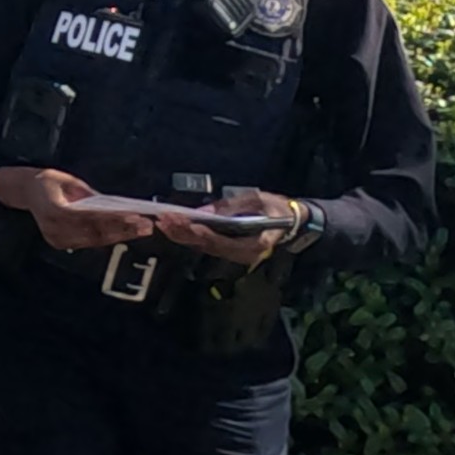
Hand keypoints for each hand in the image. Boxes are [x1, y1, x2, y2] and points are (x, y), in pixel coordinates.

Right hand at [0, 167, 154, 250]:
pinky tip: (124, 232)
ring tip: (141, 229)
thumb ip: (88, 194)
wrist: (25, 190)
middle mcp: (53, 228)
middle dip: (123, 229)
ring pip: (94, 240)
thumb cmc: (48, 182)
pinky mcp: (59, 243)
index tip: (134, 215)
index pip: (89, 216)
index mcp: (54, 208)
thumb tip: (112, 203)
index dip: (113, 218)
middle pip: (95, 231)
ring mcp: (56, 238)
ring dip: (119, 235)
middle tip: (145, 225)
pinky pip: (88, 242)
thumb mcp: (68, 180)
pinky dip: (107, 237)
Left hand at [153, 189, 297, 268]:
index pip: (219, 241)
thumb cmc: (277, 209)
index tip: (180, 221)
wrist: (291, 221)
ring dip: (181, 235)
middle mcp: (241, 255)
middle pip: (205, 246)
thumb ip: (231, 206)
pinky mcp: (228, 249)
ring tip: (163, 221)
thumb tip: (204, 213)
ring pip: (202, 247)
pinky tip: (175, 226)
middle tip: (163, 219)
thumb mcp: (259, 200)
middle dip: (182, 233)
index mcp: (253, 245)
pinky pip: (205, 244)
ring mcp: (234, 254)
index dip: (198, 232)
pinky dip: (189, 235)